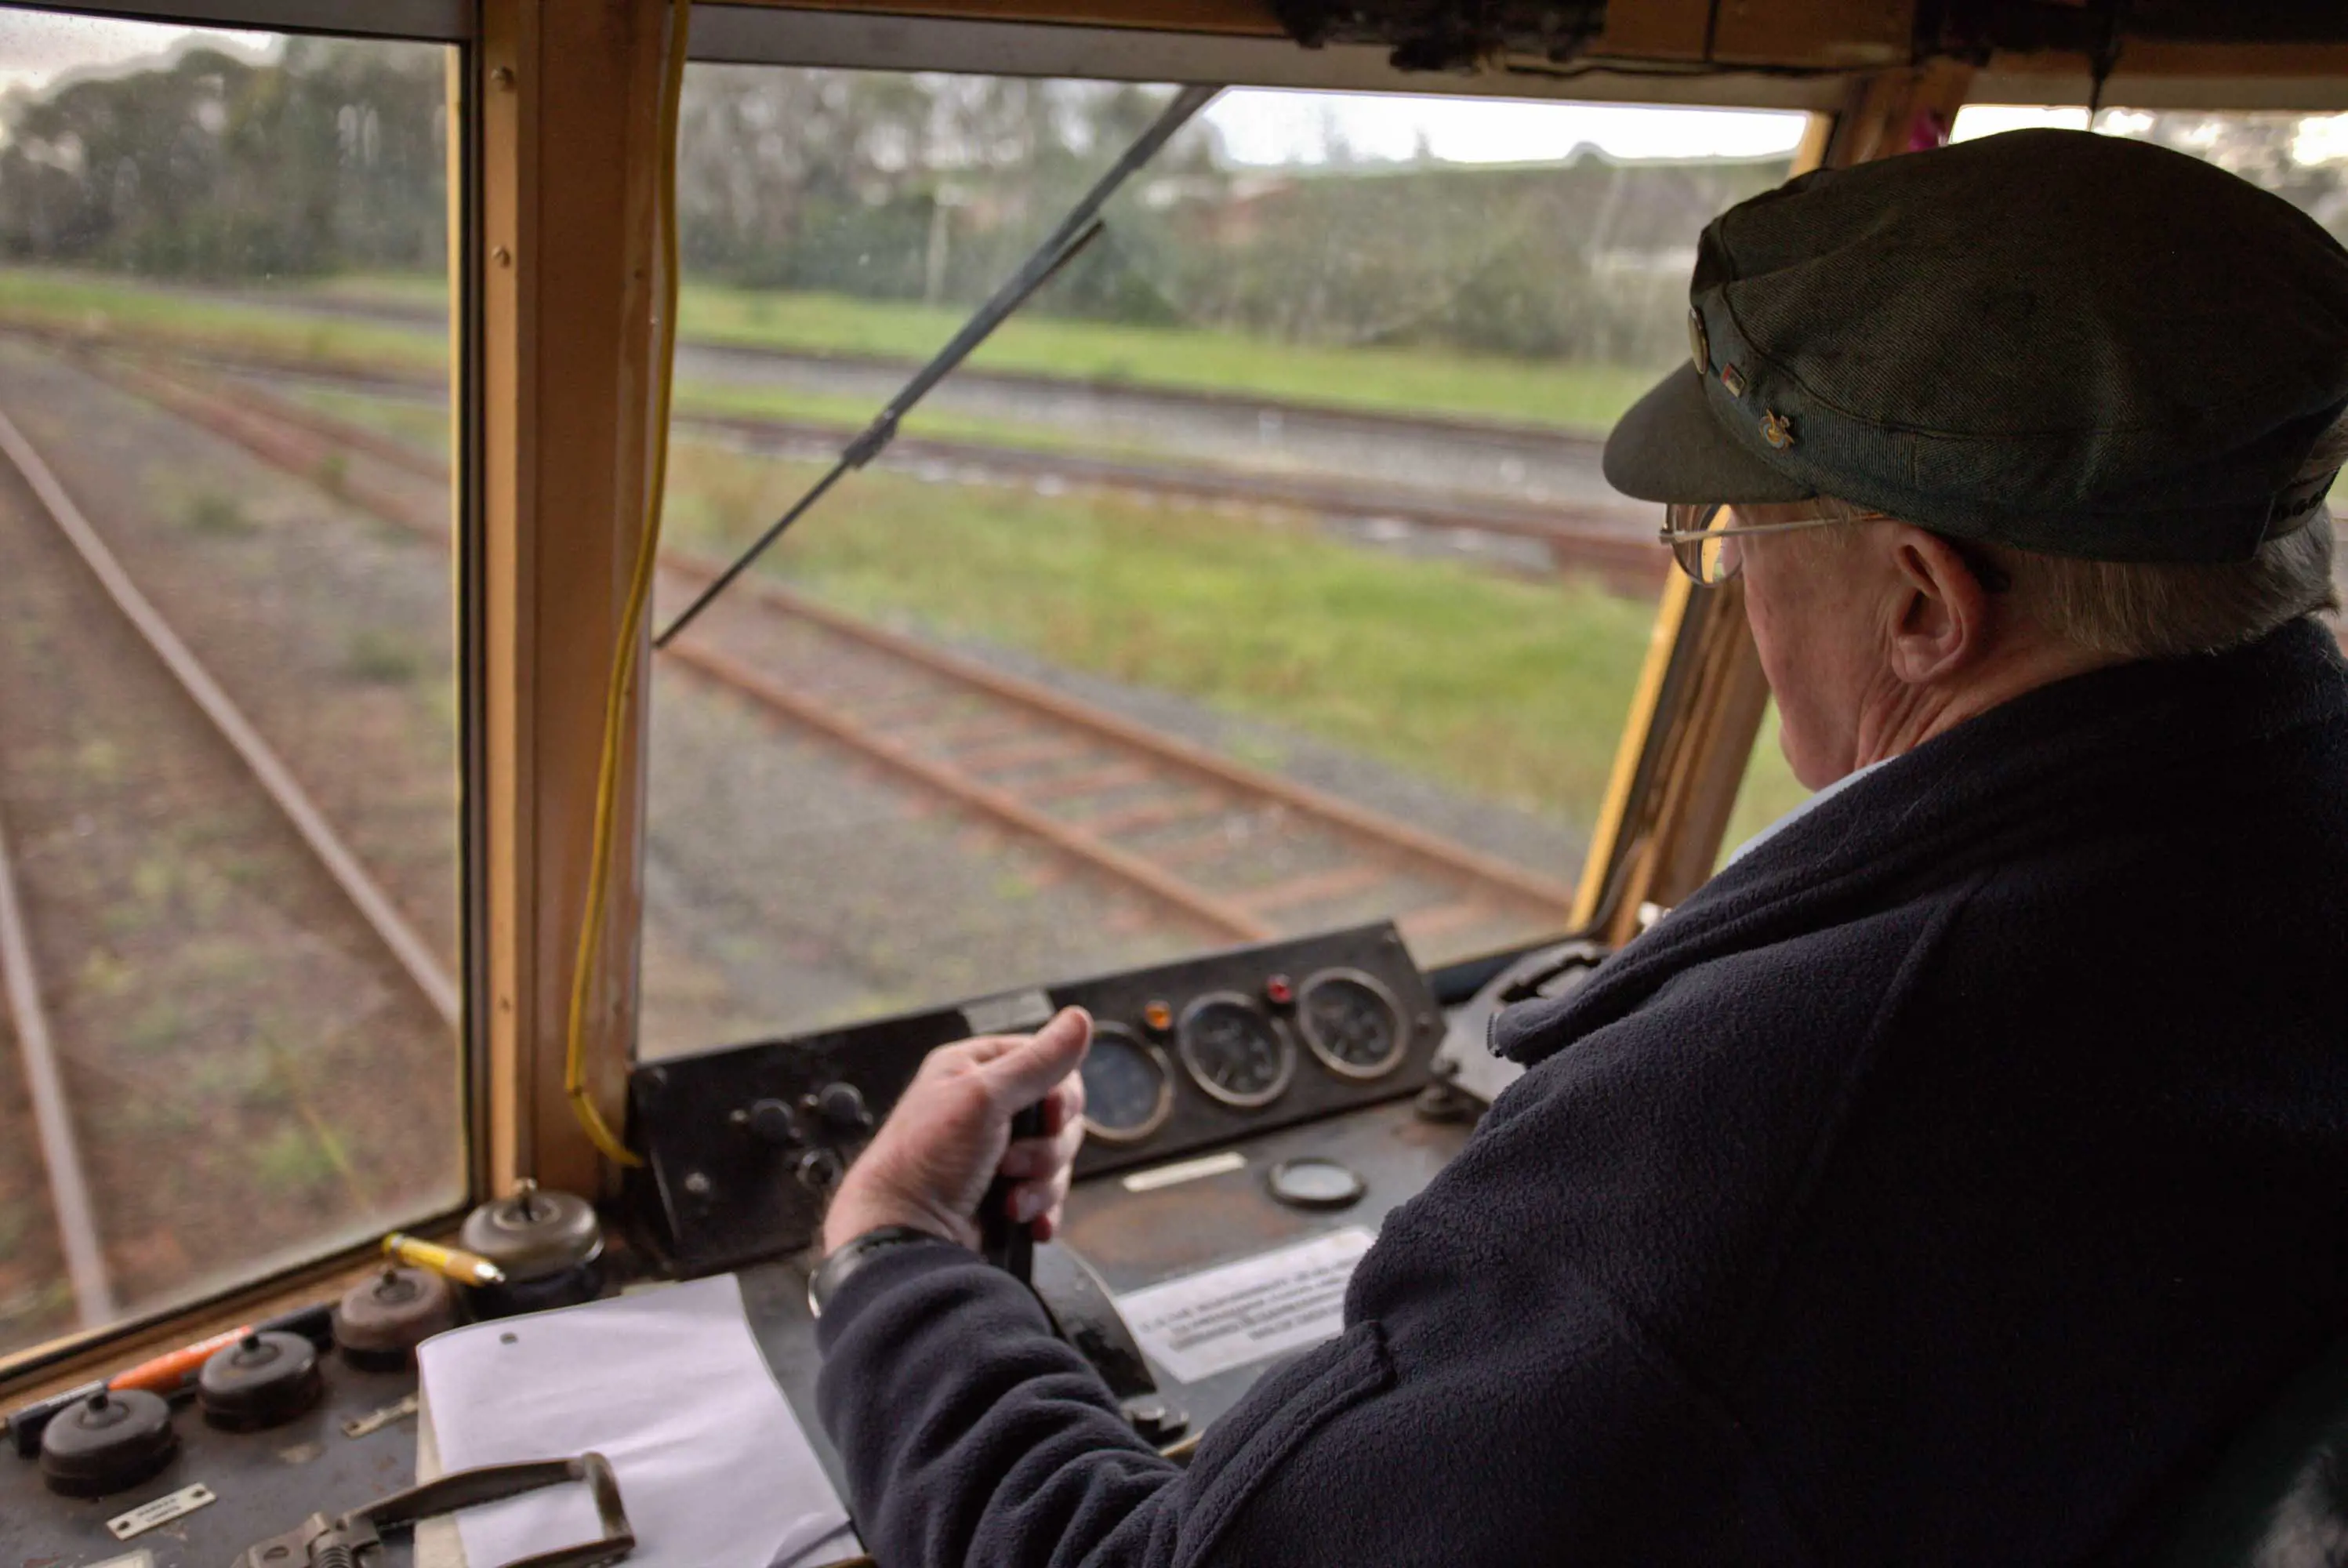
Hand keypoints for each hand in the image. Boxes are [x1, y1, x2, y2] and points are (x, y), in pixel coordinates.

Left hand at [821, 1007, 1091, 1255]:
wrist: (905, 1236)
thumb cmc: (924, 1161)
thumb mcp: (983, 1099)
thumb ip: (1037, 1062)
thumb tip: (1078, 1019)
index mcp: (975, 1071)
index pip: (1046, 1062)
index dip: (1060, 1091)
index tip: (1051, 1113)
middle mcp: (987, 1109)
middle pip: (1060, 1116)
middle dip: (1046, 1147)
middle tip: (1011, 1160)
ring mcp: (998, 1154)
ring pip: (1058, 1159)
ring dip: (1040, 1184)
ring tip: (1007, 1197)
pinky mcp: (1007, 1193)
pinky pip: (1050, 1195)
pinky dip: (1042, 1209)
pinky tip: (1021, 1218)